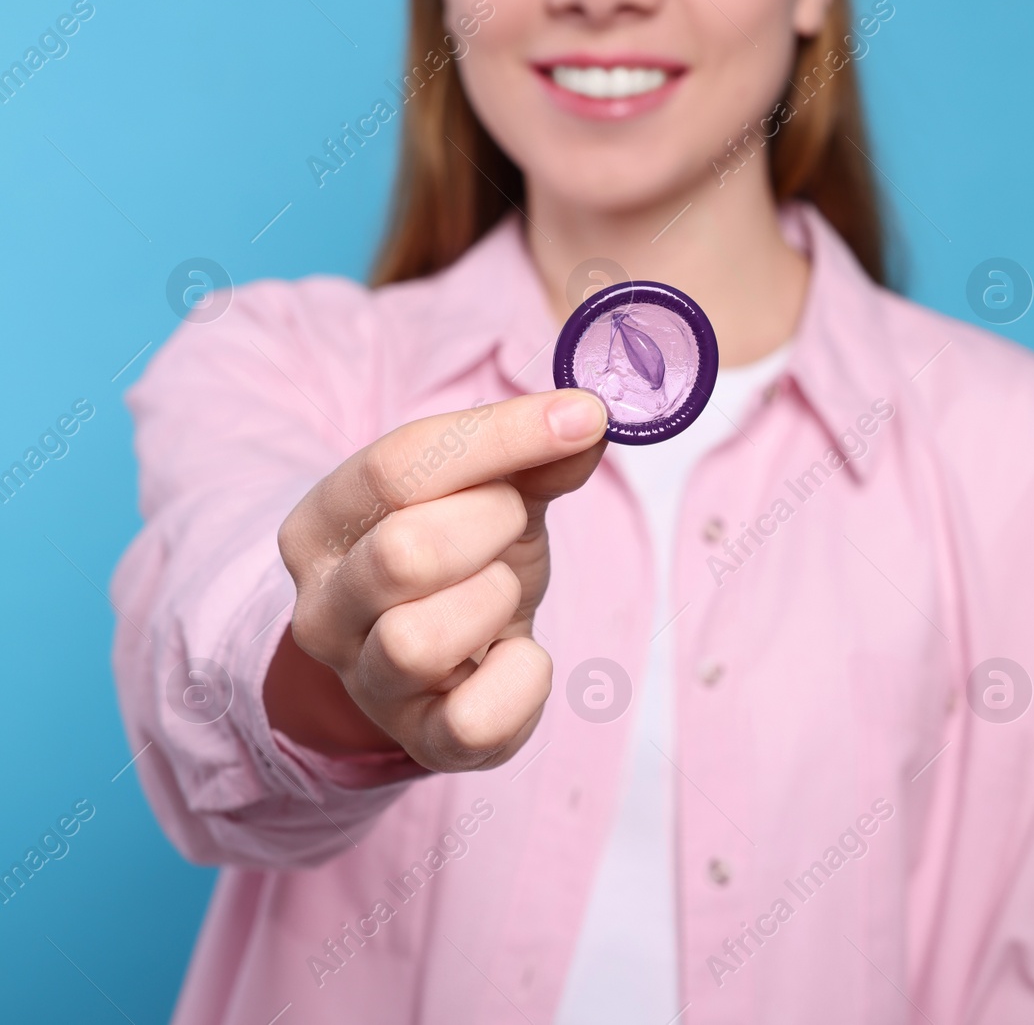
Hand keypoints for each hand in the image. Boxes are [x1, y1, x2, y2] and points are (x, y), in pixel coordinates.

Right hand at [265, 390, 608, 771]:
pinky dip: (522, 681)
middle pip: (402, 553)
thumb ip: (535, 454)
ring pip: (419, 642)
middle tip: (512, 524)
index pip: (395, 466)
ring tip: (501, 591)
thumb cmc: (468, 558)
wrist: (458, 659)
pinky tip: (520, 654)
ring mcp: (366, 682)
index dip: (500, 436)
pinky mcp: (422, 740)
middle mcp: (324, 607)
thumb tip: (584, 419)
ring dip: (493, 600)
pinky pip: (474, 721)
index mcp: (324, 524)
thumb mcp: (495, 490)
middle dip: (490, 523)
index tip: (580, 417)